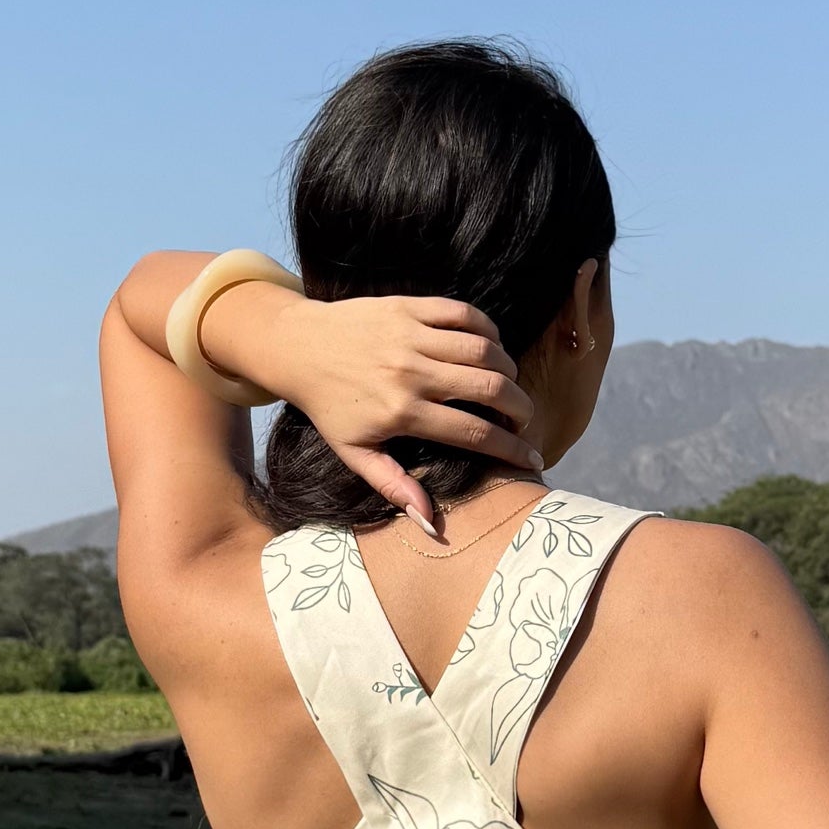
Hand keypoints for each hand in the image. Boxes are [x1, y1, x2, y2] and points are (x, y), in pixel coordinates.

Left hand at [203, 282, 531, 529]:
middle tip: (524, 419)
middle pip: (492, 388)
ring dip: (508, 369)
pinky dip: (488, 331)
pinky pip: (465, 314)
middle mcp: (411, 372)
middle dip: (521, 407)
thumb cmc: (329, 406)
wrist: (297, 348)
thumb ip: (395, 486)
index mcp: (401, 412)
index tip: (532, 457)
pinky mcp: (409, 306)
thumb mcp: (355, 453)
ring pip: (484, 350)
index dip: (512, 447)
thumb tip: (430, 522)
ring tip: (507, 385)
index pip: (474, 432)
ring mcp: (411, 335)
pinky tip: (489, 348)